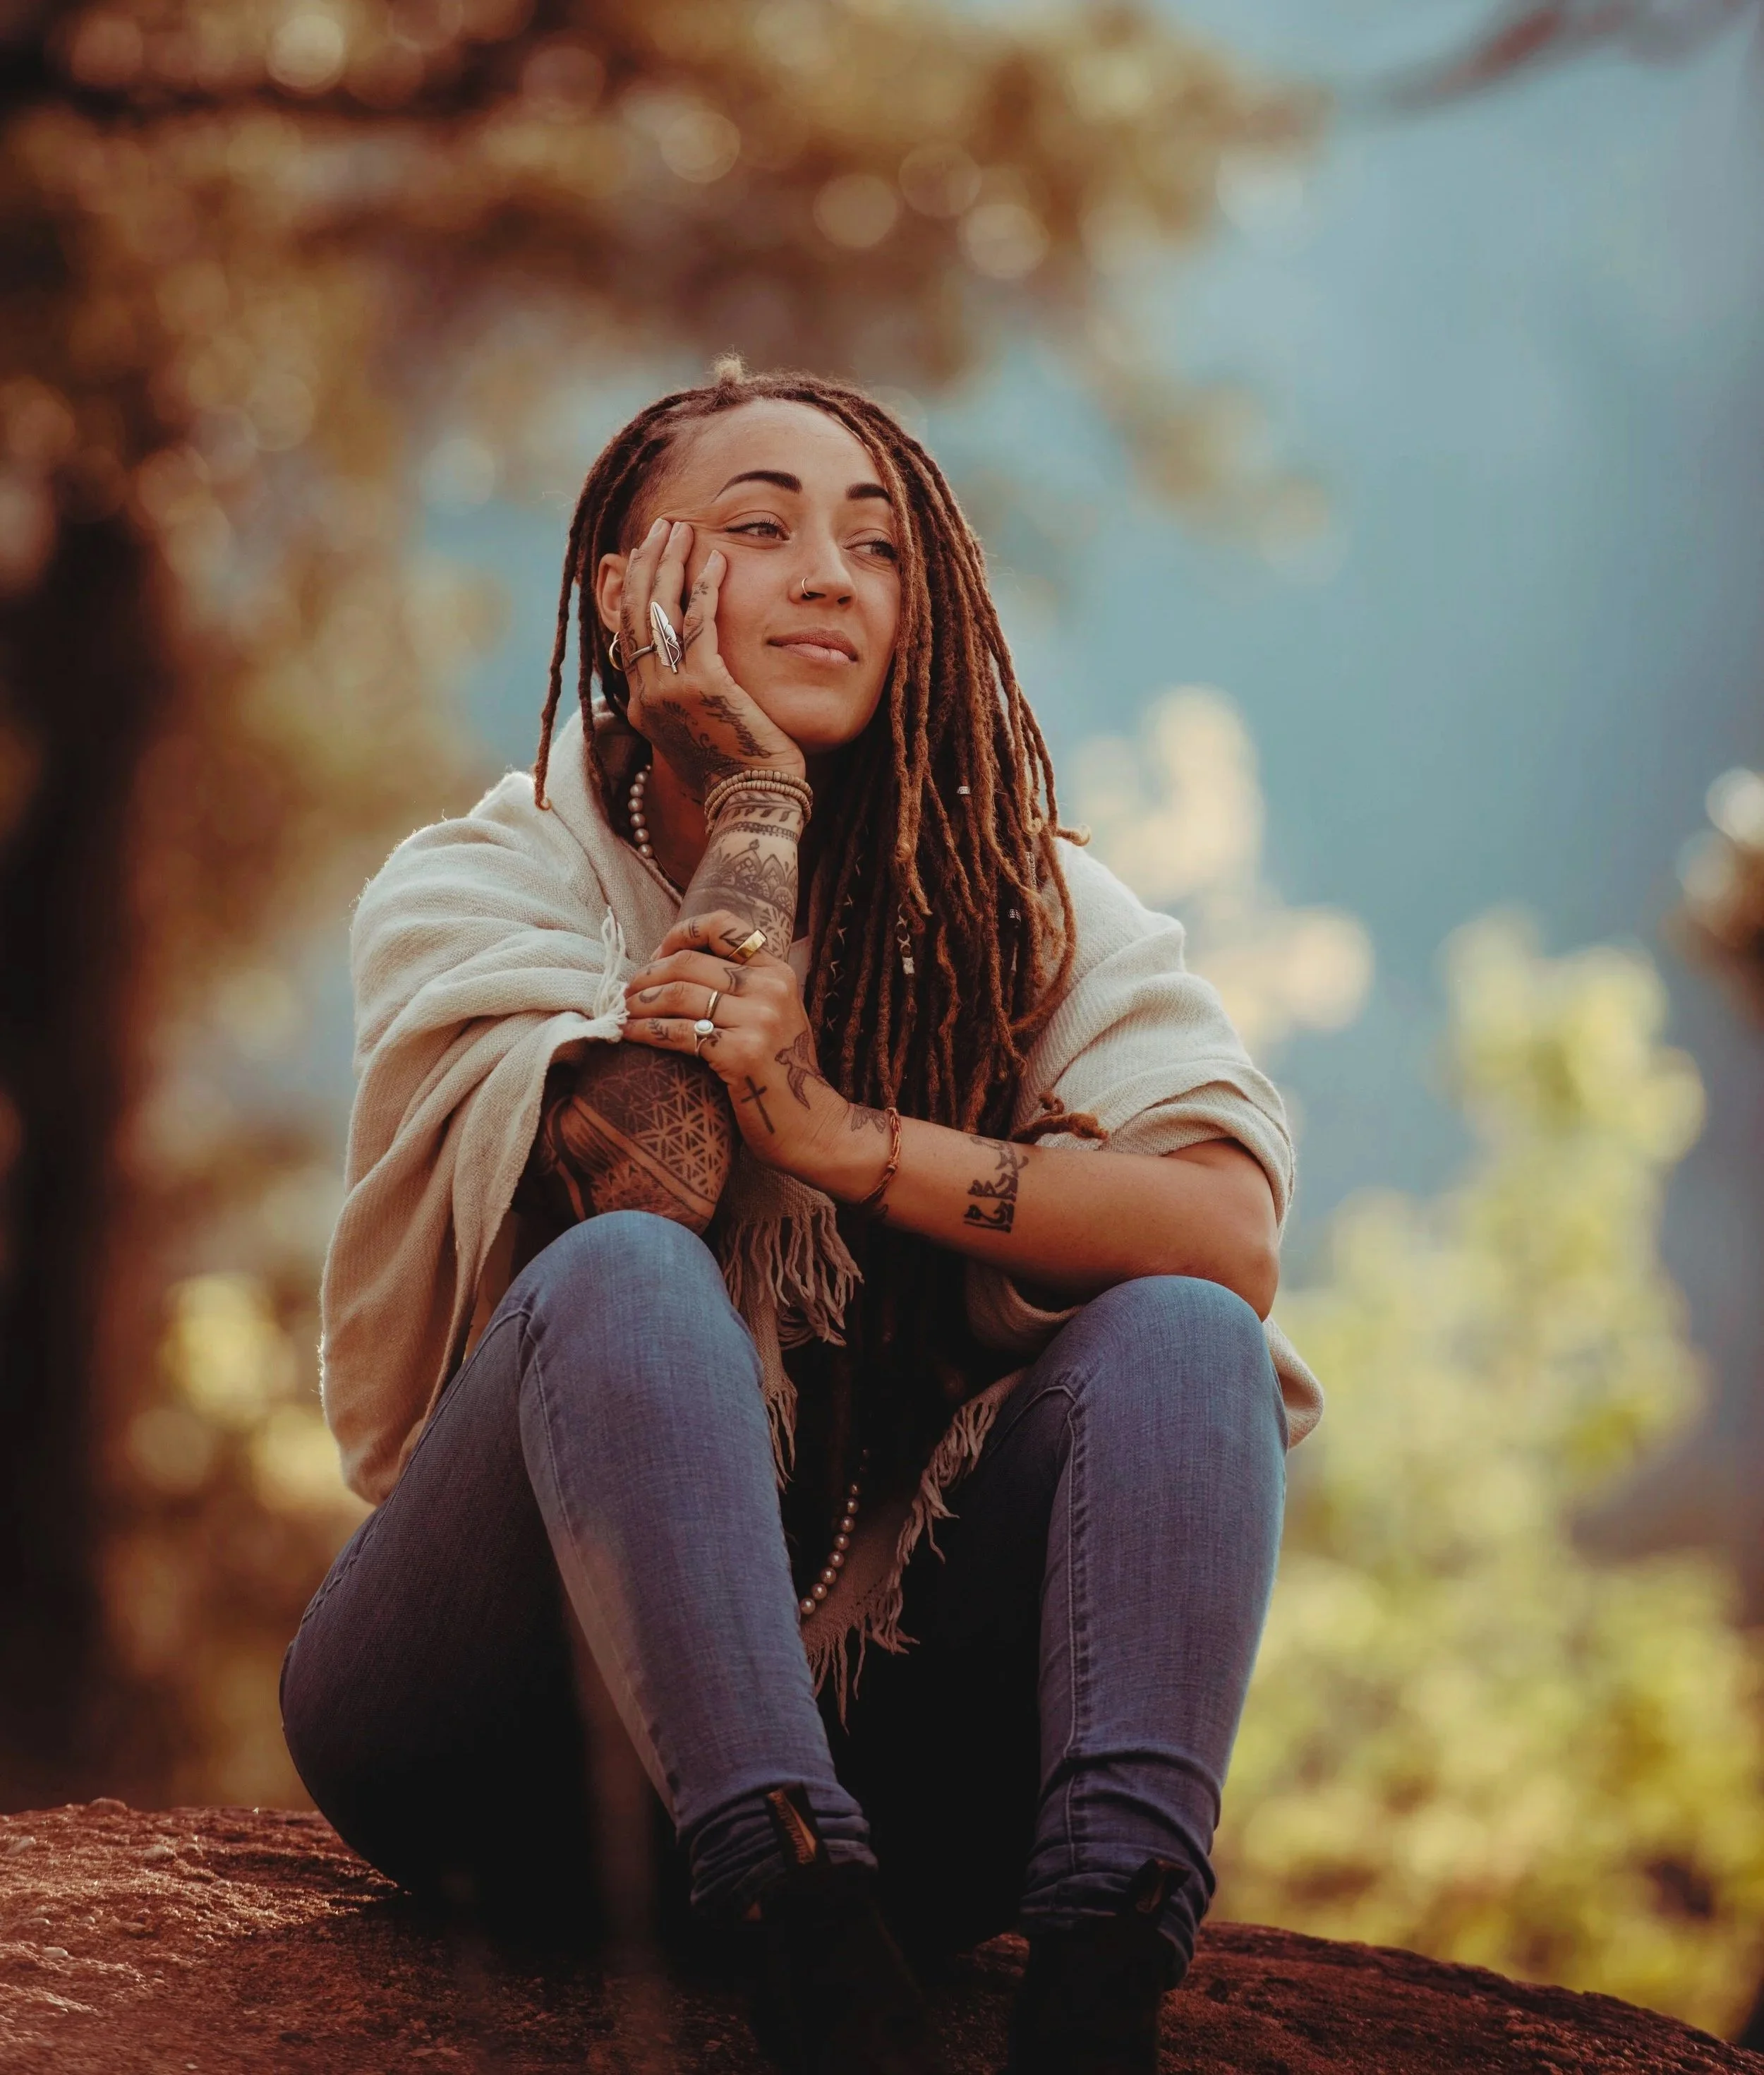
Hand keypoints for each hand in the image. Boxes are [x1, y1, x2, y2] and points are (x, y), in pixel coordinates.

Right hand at [617, 518, 804, 797]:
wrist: (750, 807)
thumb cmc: (739, 777)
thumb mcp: (701, 735)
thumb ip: (691, 703)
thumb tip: (700, 682)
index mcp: (641, 707)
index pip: (630, 635)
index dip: (638, 590)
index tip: (651, 558)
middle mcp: (645, 695)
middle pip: (636, 613)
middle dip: (648, 564)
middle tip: (663, 528)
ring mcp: (669, 690)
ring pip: (660, 610)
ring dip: (671, 563)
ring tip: (683, 530)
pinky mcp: (702, 686)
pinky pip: (698, 623)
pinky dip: (705, 587)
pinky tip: (717, 561)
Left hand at [620, 910, 890, 1196]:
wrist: (812, 1127)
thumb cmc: (781, 1074)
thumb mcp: (775, 1015)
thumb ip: (742, 987)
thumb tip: (676, 965)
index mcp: (778, 972)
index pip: (723, 926)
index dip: (680, 935)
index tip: (658, 955)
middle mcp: (771, 989)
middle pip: (689, 962)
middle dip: (648, 974)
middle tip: (628, 991)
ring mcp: (758, 1021)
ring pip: (678, 994)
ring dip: (640, 1002)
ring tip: (625, 1012)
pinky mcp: (740, 1054)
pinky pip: (678, 1032)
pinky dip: (646, 1031)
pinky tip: (631, 1034)